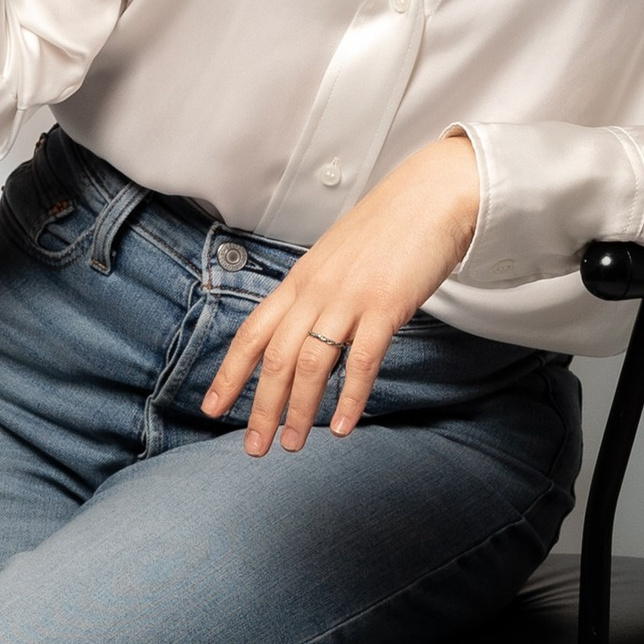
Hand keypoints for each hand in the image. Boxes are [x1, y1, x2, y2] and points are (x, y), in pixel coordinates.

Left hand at [202, 135, 482, 454]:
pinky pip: (362, 360)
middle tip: (253, 448)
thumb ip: (317, 295)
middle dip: (260, 407)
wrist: (432, 195)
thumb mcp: (337, 260)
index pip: (253, 333)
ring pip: (312, 363)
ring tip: (292, 444)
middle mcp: (316, 291)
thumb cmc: (387, 230)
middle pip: (276, 358)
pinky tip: (342, 427)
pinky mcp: (386, 305)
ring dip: (299, 410)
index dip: (229, 374)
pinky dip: (349, 398)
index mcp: (299, 280)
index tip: (211, 408)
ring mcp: (350, 298)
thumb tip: (305, 332)